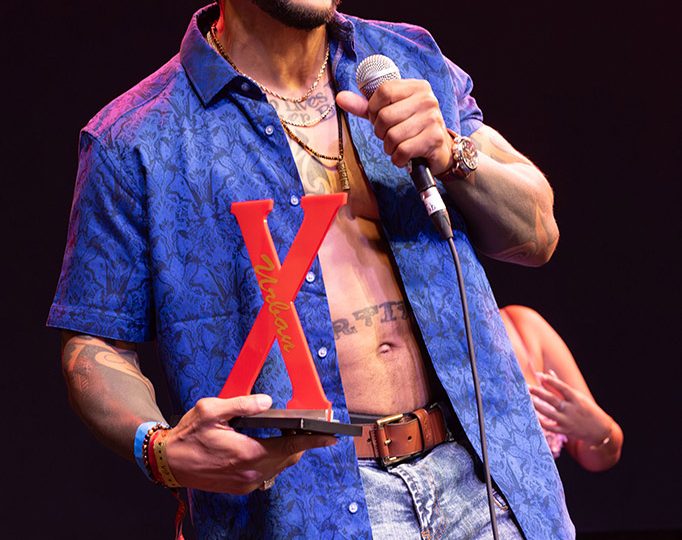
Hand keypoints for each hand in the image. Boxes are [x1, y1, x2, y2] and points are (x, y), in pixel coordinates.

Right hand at [163, 394, 336, 493]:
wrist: (169, 462)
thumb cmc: (188, 435)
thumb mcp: (213, 410)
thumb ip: (243, 404)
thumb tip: (267, 402)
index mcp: (248, 452)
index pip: (291, 447)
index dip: (313, 440)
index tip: (331, 436)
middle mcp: (251, 472)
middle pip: (289, 457)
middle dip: (300, 442)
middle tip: (305, 426)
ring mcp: (246, 482)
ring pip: (279, 466)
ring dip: (286, 451)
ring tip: (288, 432)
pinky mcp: (240, 486)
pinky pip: (266, 472)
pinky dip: (272, 458)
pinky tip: (267, 444)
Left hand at [337, 80, 452, 173]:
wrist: (440, 150)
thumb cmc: (411, 129)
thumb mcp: (389, 113)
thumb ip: (365, 107)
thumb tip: (340, 97)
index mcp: (416, 87)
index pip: (383, 91)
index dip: (374, 109)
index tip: (378, 118)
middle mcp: (427, 99)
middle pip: (385, 116)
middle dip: (380, 132)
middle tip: (390, 136)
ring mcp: (432, 118)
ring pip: (392, 136)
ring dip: (389, 147)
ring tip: (398, 146)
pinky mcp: (434, 139)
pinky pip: (402, 150)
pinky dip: (398, 158)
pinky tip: (404, 156)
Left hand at [529, 370, 612, 445]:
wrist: (601, 430)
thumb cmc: (587, 409)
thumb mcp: (578, 396)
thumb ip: (561, 385)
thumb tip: (548, 373)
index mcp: (576, 398)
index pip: (562, 387)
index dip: (551, 381)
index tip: (539, 375)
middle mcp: (571, 409)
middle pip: (552, 400)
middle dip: (539, 393)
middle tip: (527, 387)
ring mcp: (568, 421)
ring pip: (549, 413)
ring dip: (537, 406)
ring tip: (526, 400)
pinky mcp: (565, 430)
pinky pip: (550, 427)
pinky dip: (541, 422)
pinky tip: (532, 416)